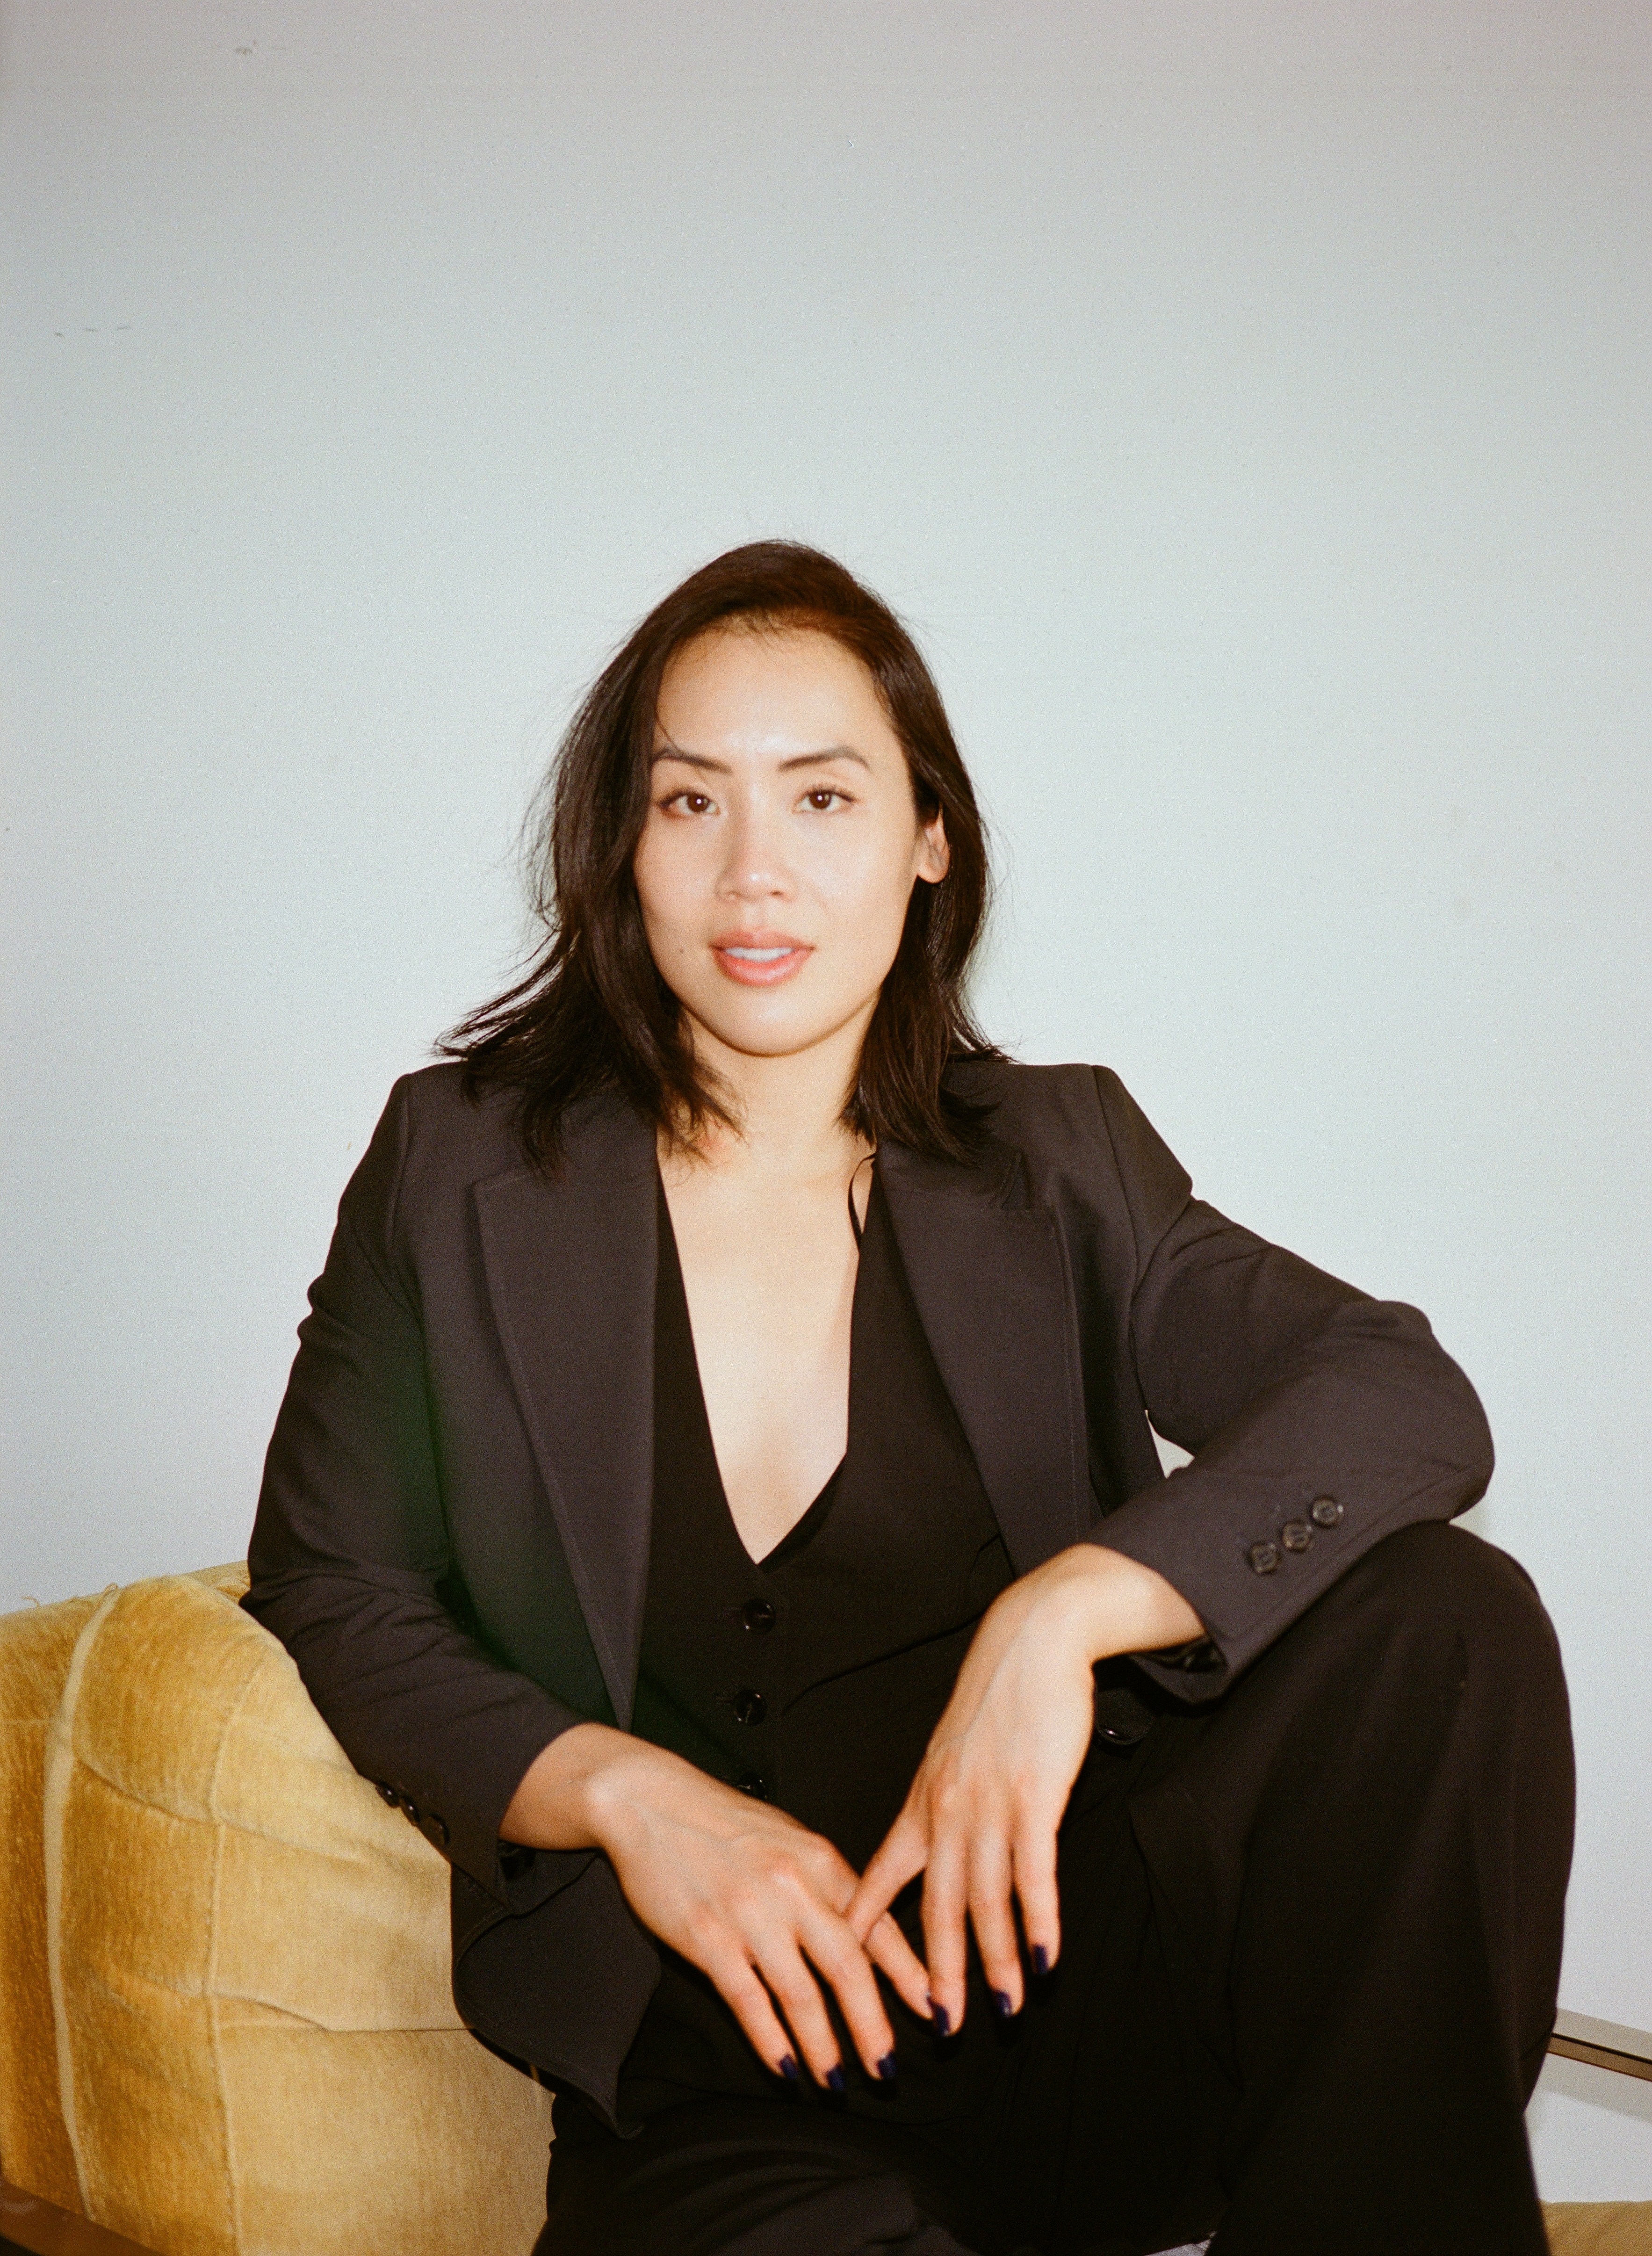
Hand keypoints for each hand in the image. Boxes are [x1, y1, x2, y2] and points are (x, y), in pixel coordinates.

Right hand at [503, 1725, 931, 2087]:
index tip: (932, 2009)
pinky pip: (749, 2002)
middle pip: (849, 1970)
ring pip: (802, 1996)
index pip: (878, 1926)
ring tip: (837, 2081)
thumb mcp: (789, 1839)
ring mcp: (751, 1916)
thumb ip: (826, 1883)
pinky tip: (785, 2067)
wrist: (650, 1801)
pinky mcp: (709, 1939)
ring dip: (824, 2047)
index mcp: (820, 1861)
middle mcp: (794, 1889)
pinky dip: (771, 2041)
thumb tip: (864, 1934)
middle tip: (888, 2070)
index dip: (909, 1974)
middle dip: (873, 2027)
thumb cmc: (722, 1821)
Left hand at [846, 1545, 1200, 2034]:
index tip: (847, 1979)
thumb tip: (929, 1861)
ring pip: (985, 1899)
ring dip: (997, 1960)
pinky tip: (1047, 1957)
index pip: (878, 1878)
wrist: (1030, 1641)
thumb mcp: (948, 1759)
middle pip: (935, 1907)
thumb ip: (938, 1811)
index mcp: (920, 1804)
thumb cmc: (994, 1703)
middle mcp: (946, 1811)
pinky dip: (1039, 1920)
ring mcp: (989, 1805)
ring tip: (1005, 2008)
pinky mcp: (1033, 1795)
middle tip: (942, 2028)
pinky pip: (1034, 1872)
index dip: (865, 1933)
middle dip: (938, 1974)